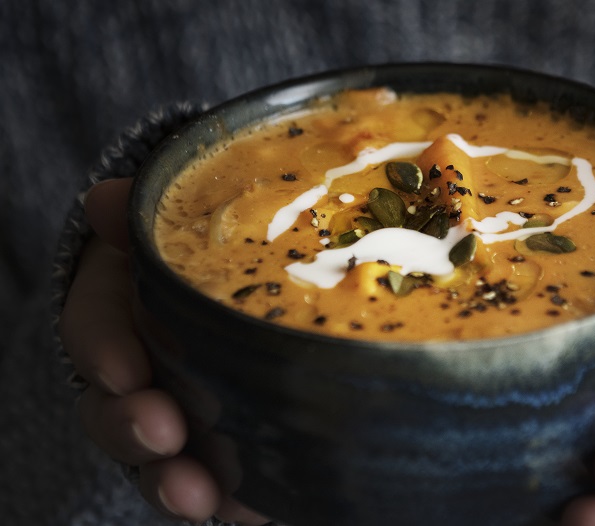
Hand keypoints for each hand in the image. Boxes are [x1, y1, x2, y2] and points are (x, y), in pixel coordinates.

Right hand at [58, 178, 269, 524]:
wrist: (262, 276)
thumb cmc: (215, 247)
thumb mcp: (180, 222)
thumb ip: (144, 216)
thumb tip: (106, 200)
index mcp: (127, 310)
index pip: (96, 329)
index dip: (103, 351)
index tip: (123, 370)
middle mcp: (144, 371)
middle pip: (117, 410)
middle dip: (131, 429)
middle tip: (163, 437)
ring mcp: (183, 412)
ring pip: (159, 460)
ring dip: (172, 481)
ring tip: (200, 497)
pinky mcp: (227, 445)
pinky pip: (221, 483)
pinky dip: (233, 502)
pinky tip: (256, 512)